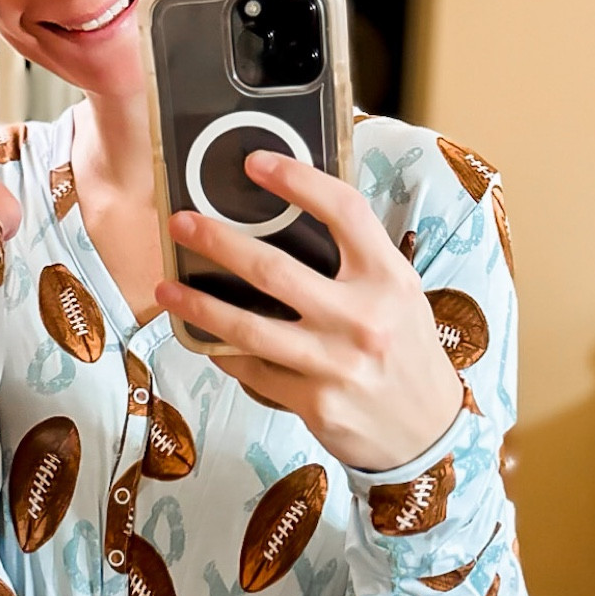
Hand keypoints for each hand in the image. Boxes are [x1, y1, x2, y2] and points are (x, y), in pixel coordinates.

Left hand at [155, 151, 463, 471]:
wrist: (428, 432)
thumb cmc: (405, 352)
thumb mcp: (398, 295)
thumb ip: (356, 261)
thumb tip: (287, 219)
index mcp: (389, 278)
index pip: (343, 211)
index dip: (297, 181)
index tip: (255, 163)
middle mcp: (364, 317)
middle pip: (274, 269)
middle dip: (217, 242)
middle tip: (180, 224)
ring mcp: (337, 363)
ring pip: (249, 328)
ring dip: (199, 306)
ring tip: (166, 290)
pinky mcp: (316, 402)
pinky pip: (254, 371)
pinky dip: (225, 353)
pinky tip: (203, 339)